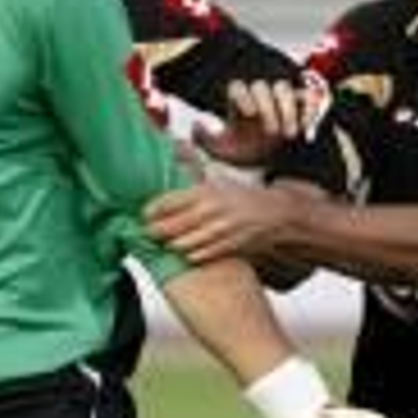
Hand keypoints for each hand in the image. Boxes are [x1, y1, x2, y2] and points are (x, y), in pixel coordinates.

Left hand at [147, 179, 319, 263]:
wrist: (273, 213)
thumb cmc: (239, 197)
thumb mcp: (215, 181)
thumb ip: (190, 180)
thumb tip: (166, 162)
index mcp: (205, 191)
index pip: (168, 201)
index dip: (151, 210)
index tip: (144, 214)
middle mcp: (212, 209)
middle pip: (171, 225)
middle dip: (155, 231)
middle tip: (148, 232)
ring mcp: (220, 230)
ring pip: (183, 243)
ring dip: (170, 245)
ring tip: (164, 243)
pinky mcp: (228, 246)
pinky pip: (200, 255)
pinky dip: (189, 255)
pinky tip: (185, 252)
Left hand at [192, 77, 327, 167]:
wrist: (266, 159)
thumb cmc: (243, 150)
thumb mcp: (220, 149)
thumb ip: (204, 139)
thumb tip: (196, 125)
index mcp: (238, 102)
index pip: (238, 87)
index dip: (243, 96)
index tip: (249, 114)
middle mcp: (258, 96)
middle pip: (262, 86)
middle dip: (267, 107)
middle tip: (271, 131)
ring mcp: (280, 99)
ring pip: (284, 88)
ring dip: (288, 110)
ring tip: (288, 134)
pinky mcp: (300, 104)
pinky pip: (307, 97)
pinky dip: (308, 111)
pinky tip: (305, 130)